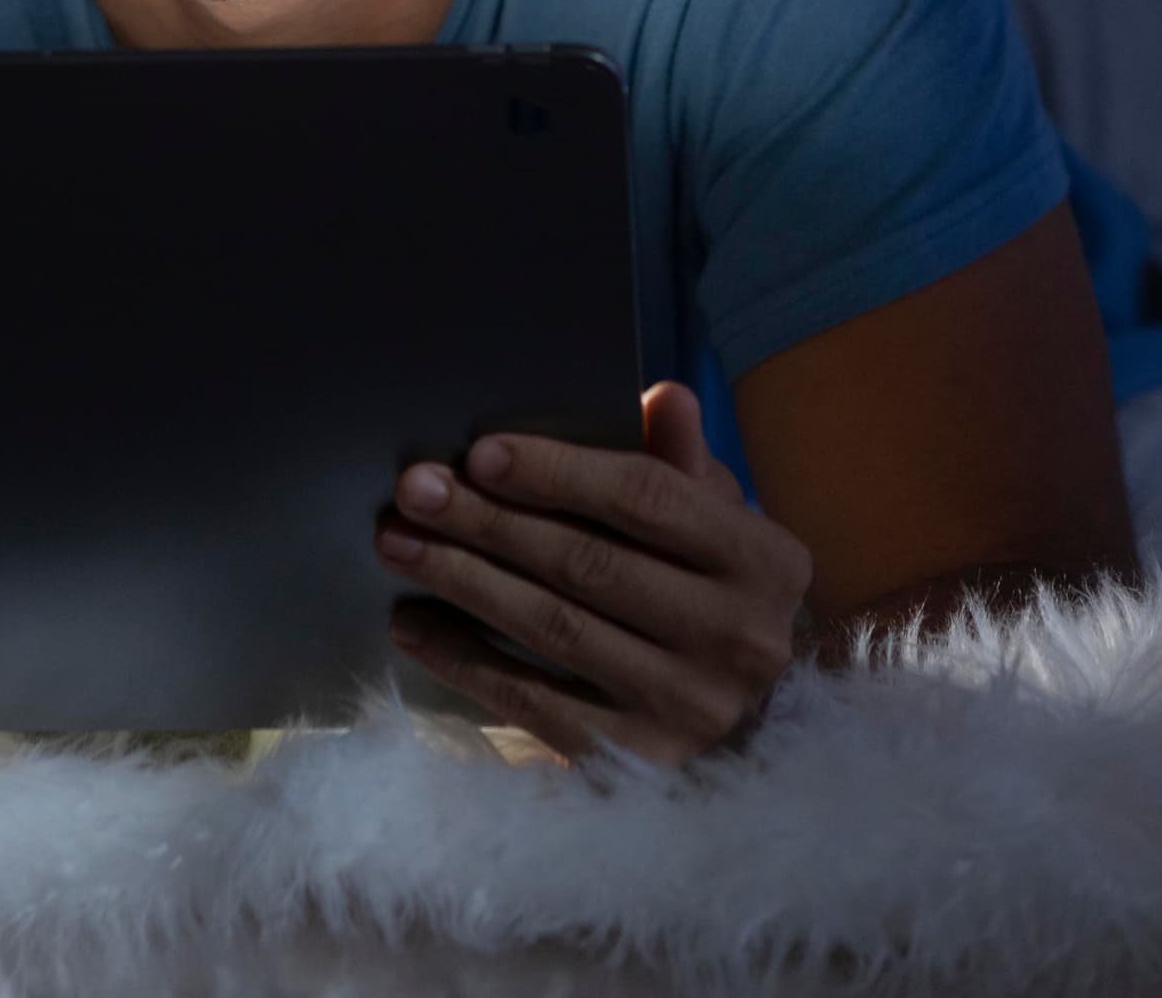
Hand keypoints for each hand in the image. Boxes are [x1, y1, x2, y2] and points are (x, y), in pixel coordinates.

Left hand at [378, 382, 808, 763]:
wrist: (754, 729)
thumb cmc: (714, 598)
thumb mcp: (716, 525)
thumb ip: (680, 463)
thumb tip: (663, 396)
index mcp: (764, 561)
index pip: (646, 498)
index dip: (558, 472)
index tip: (478, 453)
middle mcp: (738, 638)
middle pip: (588, 564)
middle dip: (488, 522)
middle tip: (413, 491)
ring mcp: (690, 708)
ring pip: (553, 629)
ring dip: (462, 581)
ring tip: (398, 544)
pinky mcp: (641, 764)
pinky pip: (534, 702)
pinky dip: (465, 660)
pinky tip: (413, 625)